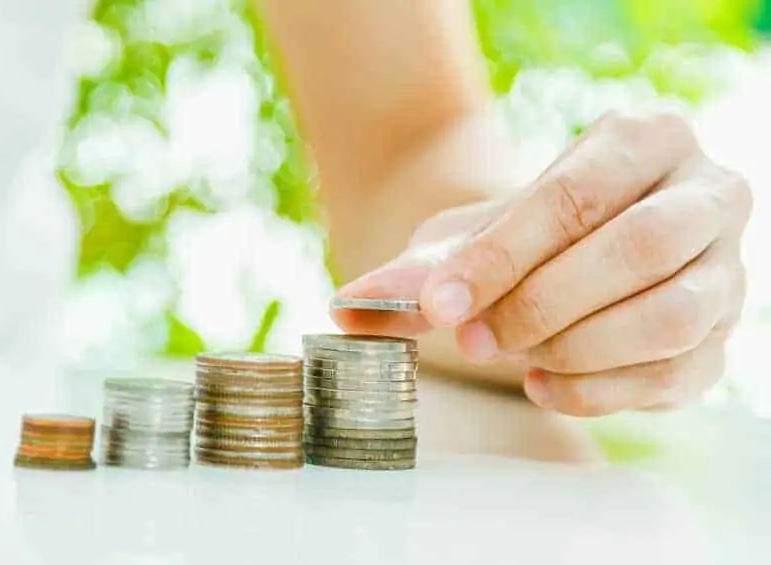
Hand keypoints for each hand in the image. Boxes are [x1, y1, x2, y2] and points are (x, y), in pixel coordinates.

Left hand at [332, 109, 751, 416]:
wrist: (584, 250)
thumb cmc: (528, 235)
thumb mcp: (472, 234)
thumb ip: (418, 268)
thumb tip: (348, 308)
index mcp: (645, 140)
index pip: (573, 198)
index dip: (499, 258)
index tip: (437, 306)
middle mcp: (705, 194)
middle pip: (636, 249)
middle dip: (540, 304)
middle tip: (471, 340)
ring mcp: (726, 269)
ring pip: (671, 316)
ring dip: (576, 348)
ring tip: (512, 355)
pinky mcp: (721, 336)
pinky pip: (675, 374)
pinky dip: (599, 391)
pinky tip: (542, 384)